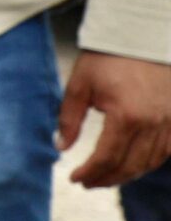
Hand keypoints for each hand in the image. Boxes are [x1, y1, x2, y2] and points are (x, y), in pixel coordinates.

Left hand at [59, 51, 170, 186]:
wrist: (141, 36)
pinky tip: (132, 165)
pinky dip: (148, 163)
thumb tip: (61, 147)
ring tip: (106, 177)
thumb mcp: (80, 85)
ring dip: (127, 175)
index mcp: (126, 116)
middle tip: (88, 183)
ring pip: (150, 162)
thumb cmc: (107, 58)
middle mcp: (153, 124)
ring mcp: (169, 122)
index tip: (74, 179)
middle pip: (130, 166)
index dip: (90, 173)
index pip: (107, 158)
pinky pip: (166, 151)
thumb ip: (69, 119)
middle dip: (106, 179)